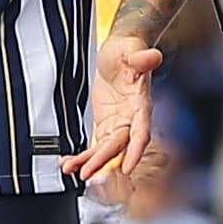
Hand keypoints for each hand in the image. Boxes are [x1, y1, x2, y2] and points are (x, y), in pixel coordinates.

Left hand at [66, 33, 160, 190]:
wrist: (119, 52)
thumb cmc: (128, 51)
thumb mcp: (131, 51)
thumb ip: (142, 58)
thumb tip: (153, 56)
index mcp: (140, 105)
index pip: (141, 132)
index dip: (135, 151)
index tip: (127, 167)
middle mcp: (131, 119)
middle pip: (117, 145)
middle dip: (102, 160)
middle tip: (86, 173)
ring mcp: (118, 124)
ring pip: (105, 149)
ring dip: (89, 162)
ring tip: (70, 170)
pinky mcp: (106, 124)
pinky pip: (96, 144)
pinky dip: (83, 155)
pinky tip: (69, 163)